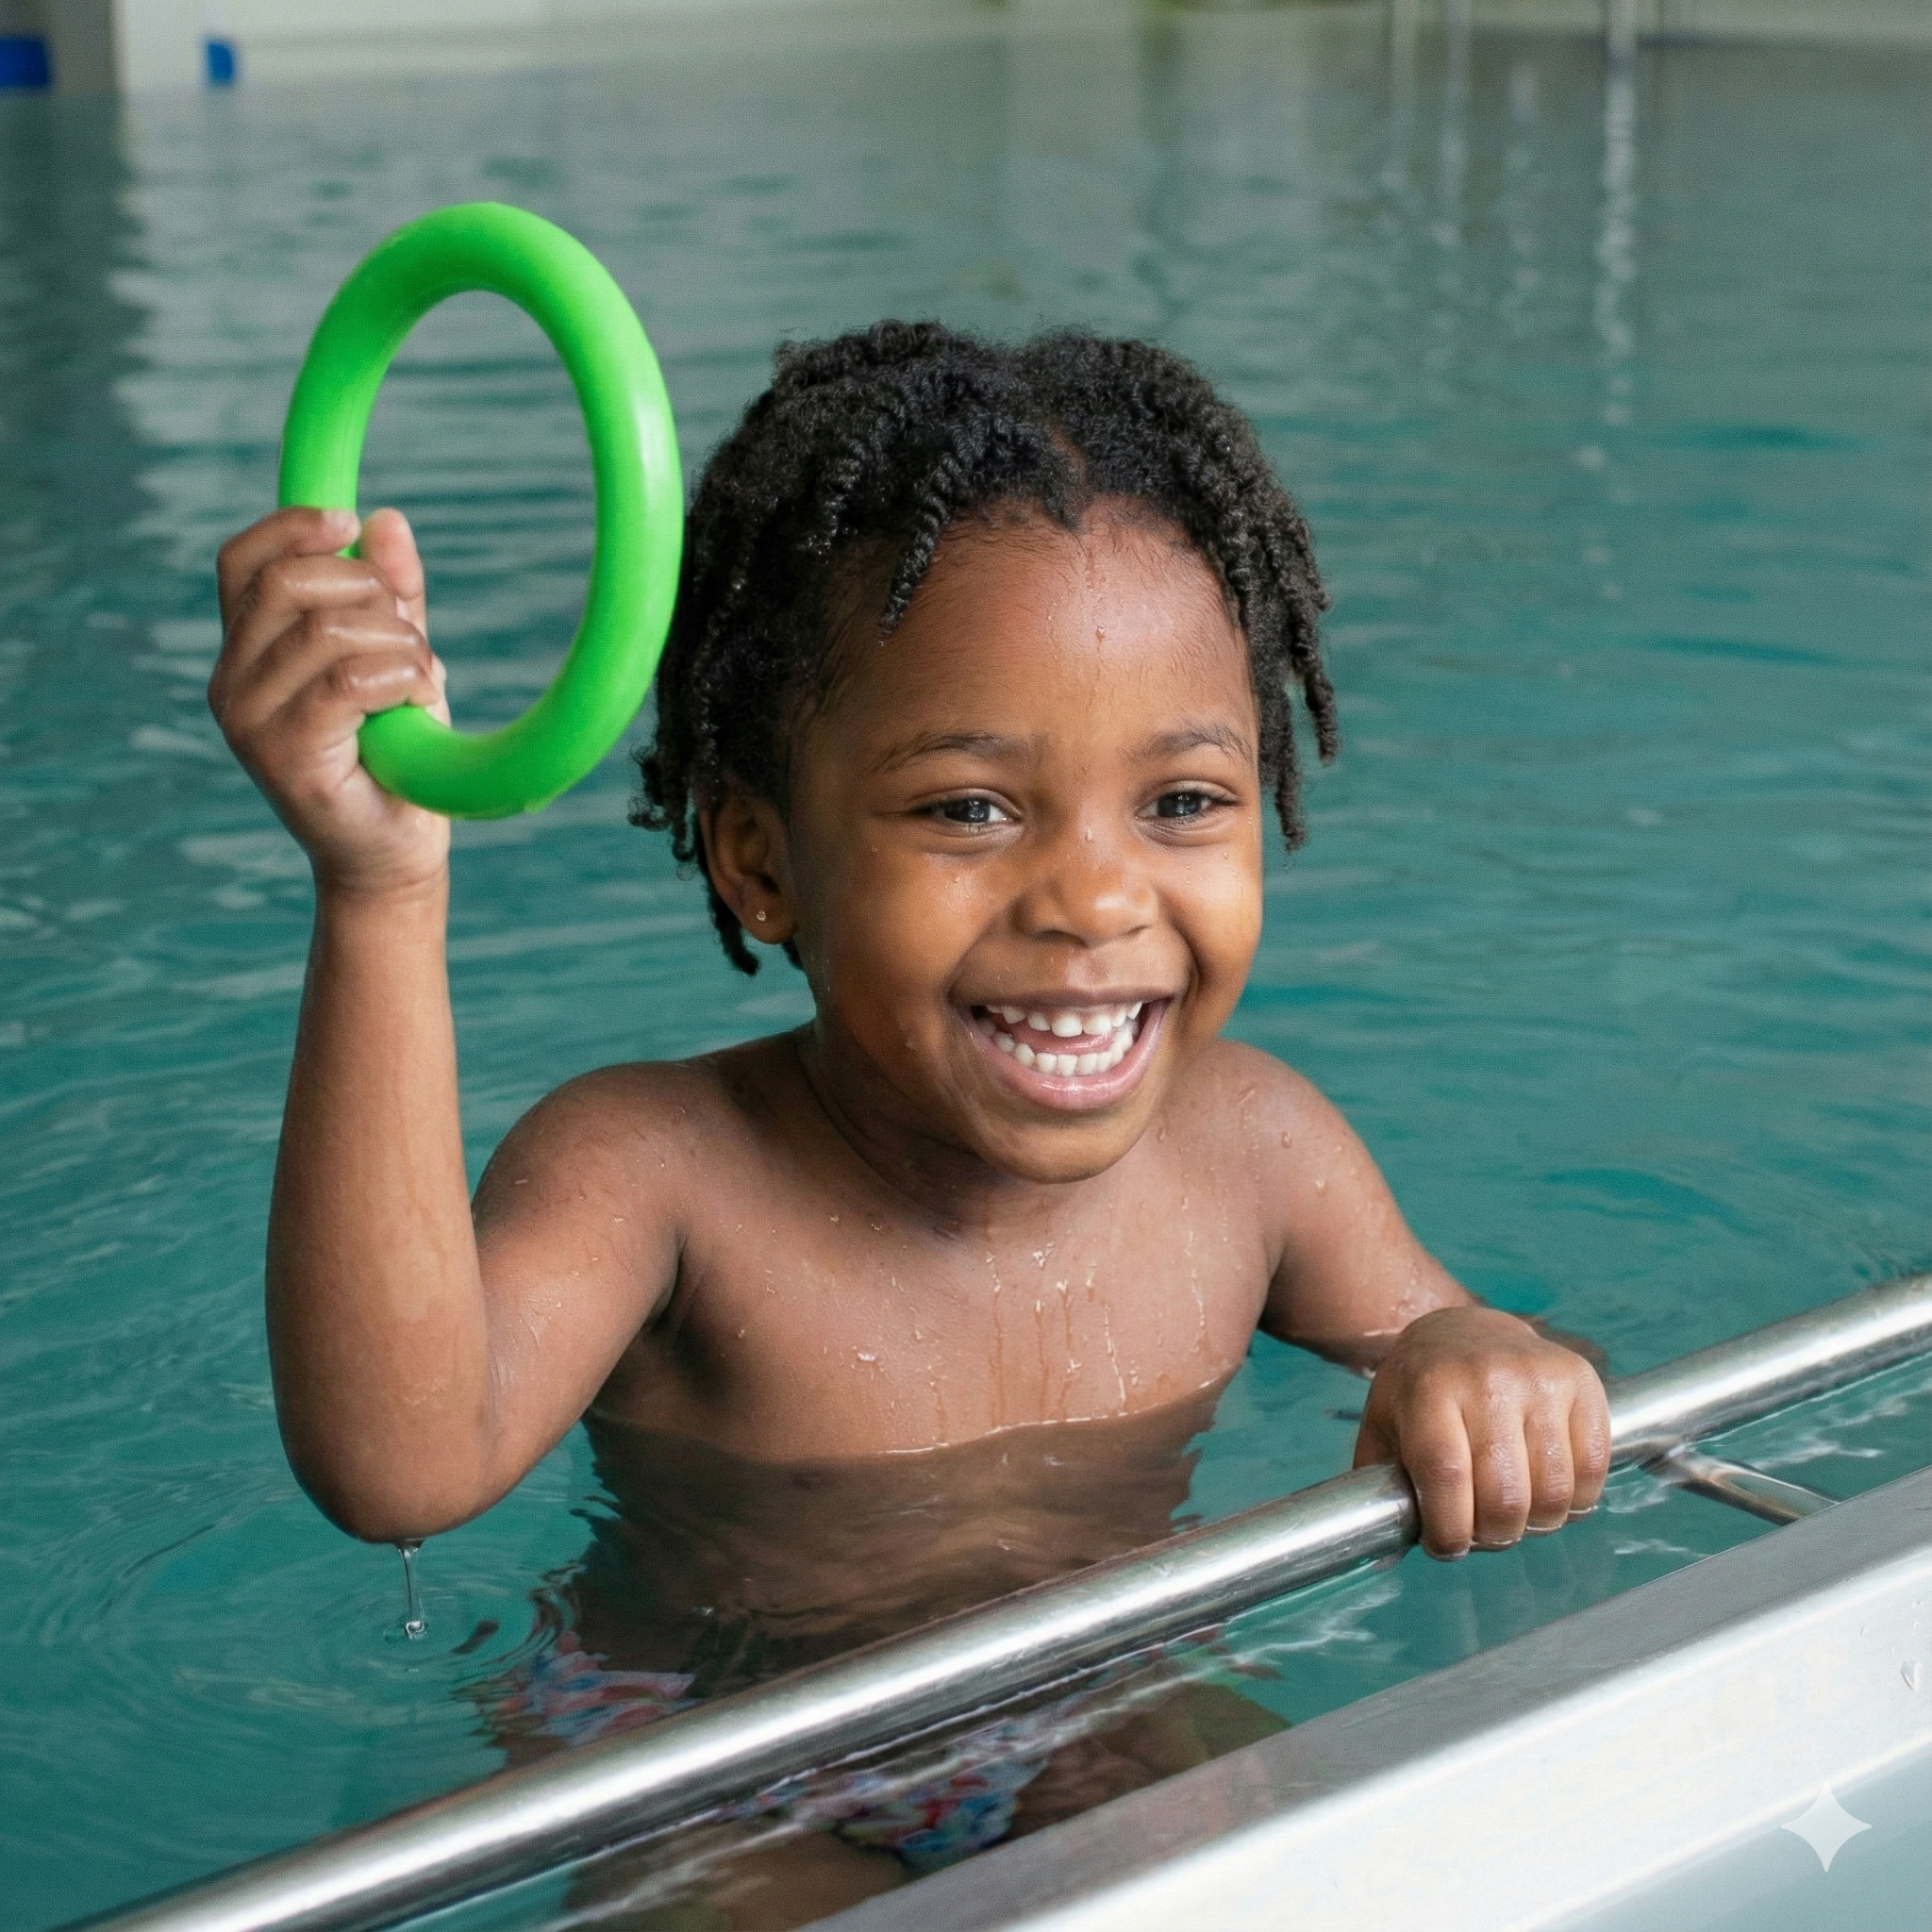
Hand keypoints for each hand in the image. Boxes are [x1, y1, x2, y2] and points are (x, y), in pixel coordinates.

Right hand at [211, 505, 450, 898]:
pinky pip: (348, 683)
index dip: (294, 527)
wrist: (395, 851)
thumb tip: (387, 520)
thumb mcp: (397, 657)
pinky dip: (402, 677)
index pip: (242, 561)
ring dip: (398, 640)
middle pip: (288, 583)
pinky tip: (424, 695)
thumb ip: (392, 595)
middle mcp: (231, 682)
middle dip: (369, 589)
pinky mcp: (285, 757)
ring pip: (326, 631)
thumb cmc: (395, 754)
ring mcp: (249, 722)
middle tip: (412, 631)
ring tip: (424, 674)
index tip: (351, 525)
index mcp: (245, 651)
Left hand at [1353, 1304, 1610, 1559]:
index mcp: (1430, 1389)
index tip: (1446, 1546)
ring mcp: (1540, 1378)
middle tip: (1482, 1531)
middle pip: (1505, 1496)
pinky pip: (1593, 1469)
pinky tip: (1546, 1490)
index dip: (1450, 1530)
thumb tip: (1383, 1554)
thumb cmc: (1420, 1391)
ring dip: (1536, 1523)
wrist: (1466, 1331)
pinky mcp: (1581, 1381)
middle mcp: (1488, 1379)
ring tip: (1514, 1512)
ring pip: (1554, 1492)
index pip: (1447, 1476)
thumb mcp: (1382, 1425)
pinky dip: (1574, 1499)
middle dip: (1494, 1536)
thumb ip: (1378, 1486)